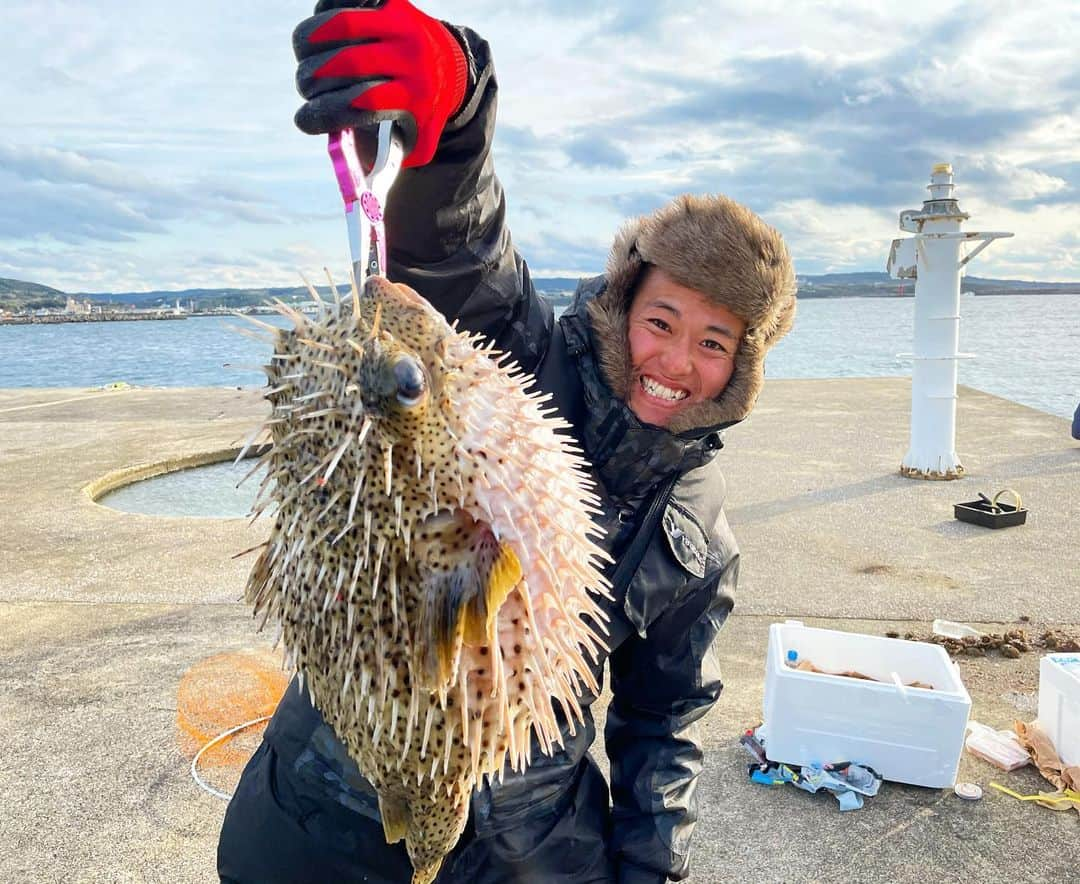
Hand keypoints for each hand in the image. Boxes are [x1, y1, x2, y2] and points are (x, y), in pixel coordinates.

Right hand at [294, 0, 468, 167]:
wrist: (452, 68)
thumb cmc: (420, 114)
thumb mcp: (414, 145)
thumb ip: (386, 165)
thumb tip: (359, 200)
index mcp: (416, 98)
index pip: (362, 104)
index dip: (325, 114)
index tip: (306, 121)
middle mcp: (412, 59)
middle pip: (344, 64)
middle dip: (314, 79)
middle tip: (308, 86)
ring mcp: (403, 25)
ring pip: (340, 26)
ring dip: (311, 44)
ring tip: (306, 57)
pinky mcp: (393, 2)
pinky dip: (327, 9)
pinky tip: (320, 30)